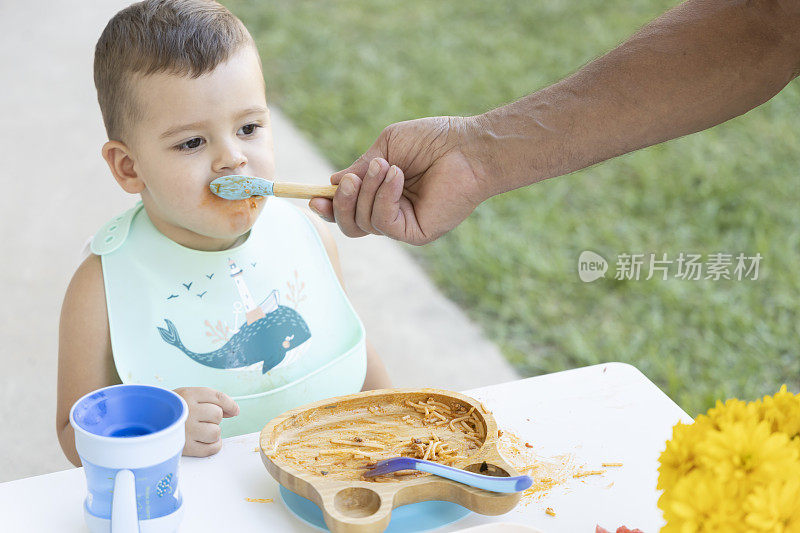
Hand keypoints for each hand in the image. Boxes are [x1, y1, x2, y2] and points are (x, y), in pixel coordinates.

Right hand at [174, 387, 238, 456]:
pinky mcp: (185, 447)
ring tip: (201, 431)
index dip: (230, 404)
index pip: (218, 397)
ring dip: (213, 432)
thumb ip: (210, 400)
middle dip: (214, 418)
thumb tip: (234, 411)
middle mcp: (187, 411)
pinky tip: (205, 441)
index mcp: (188, 394)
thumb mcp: (187, 397)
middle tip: (202, 420)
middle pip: (218, 414)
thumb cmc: (171, 410)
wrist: (145, 423)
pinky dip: (213, 445)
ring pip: (216, 432)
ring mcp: (186, 430)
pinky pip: (212, 448)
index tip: (234, 411)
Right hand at [309, 116, 491, 244]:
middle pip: (350, 225)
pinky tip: (398, 177)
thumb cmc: (432, 141)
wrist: (467, 146)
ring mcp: (404, 225)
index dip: (328, 207)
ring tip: (387, 166)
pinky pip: (384, 224)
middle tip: (351, 179)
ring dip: (367, 192)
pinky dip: (384, 198)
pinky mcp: (417, 233)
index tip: (312, 198)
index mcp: (383, 194)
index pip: (349, 210)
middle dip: (341, 202)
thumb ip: (360, 168)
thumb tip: (331, 183)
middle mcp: (392, 213)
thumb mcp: (386, 149)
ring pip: (363, 224)